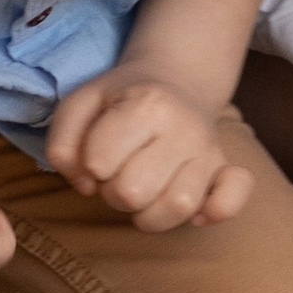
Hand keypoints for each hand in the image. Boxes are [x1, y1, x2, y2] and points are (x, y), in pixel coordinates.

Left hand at [47, 72, 252, 232]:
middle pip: (133, 192)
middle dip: (115, 192)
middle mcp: (183, 128)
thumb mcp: (80, 104)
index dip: (90, 165)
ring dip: (149, 212)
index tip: (98, 154)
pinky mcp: (225, 170)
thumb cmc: (122, 99)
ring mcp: (208, 151)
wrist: (176, 79)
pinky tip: (196, 212)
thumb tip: (86, 185)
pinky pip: (230, 201)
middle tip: (121, 172)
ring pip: (177, 207)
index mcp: (146, 105)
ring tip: (145, 192)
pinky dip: (214, 212)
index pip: (99, 162)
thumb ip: (62, 142)